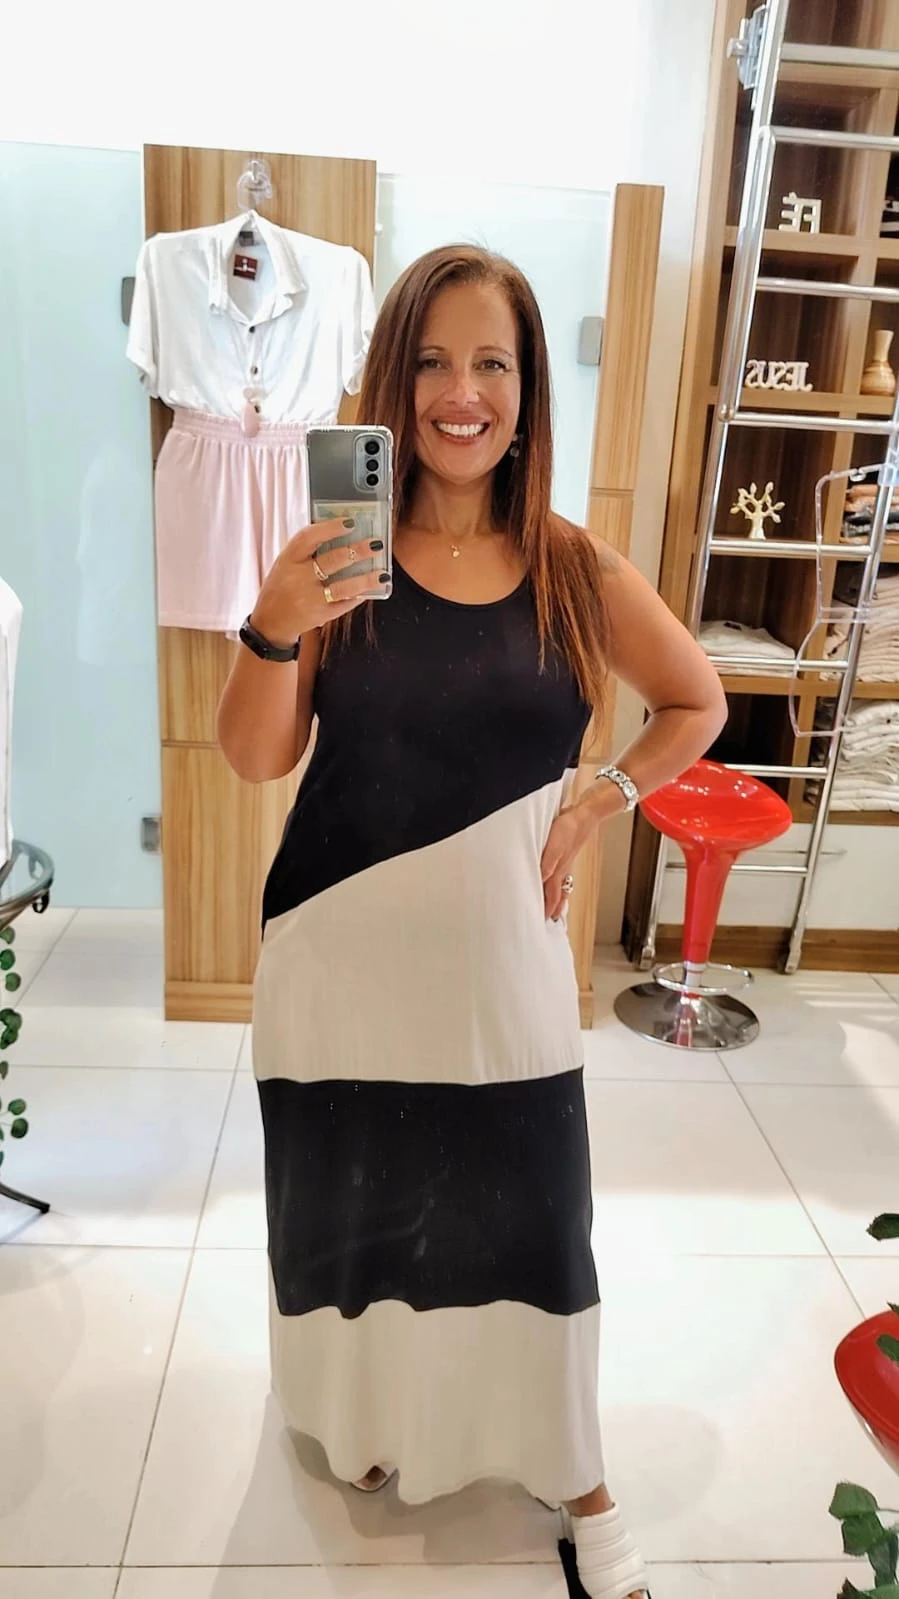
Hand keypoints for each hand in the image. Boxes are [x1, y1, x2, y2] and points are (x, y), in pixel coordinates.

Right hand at [251, 520, 386, 644]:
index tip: (350, 522)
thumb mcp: (286, 564)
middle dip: (358, 551)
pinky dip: (358, 596)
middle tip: (376, 544)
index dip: (330, 528)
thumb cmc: (282, 586)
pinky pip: (344, 604)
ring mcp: (310, 598)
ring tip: (383, 573)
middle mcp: (298, 578)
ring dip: (366, 579)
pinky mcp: (320, 615)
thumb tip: (343, 533)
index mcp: (288, 559)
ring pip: (343, 587)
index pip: (309, 538)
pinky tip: (371, 589)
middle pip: (332, 560)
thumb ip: (307, 550)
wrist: (271, 622)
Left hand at [540, 808, 589, 921]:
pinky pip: (562, 878)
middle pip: (556, 896)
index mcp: (557, 871)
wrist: (585, 816)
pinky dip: (560, 887)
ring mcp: (565, 865)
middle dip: (551, 910)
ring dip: (557, 901)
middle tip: (547, 924)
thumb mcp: (554, 846)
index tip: (540, 924)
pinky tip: (557, 885)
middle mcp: (561, 871)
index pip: (550, 896)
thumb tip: (541, 880)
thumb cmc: (568, 828)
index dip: (545, 910)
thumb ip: (547, 864)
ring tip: (554, 913)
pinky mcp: (565, 857)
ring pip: (560, 888)